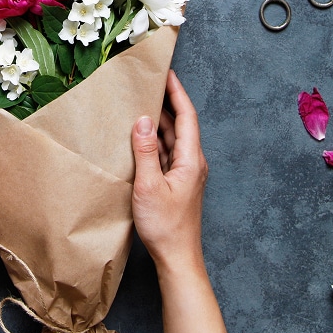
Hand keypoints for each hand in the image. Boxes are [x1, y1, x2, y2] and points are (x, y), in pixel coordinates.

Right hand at [131, 70, 207, 273]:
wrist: (177, 259)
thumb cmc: (165, 226)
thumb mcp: (149, 185)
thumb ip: (145, 151)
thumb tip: (142, 120)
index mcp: (192, 160)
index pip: (187, 116)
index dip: (177, 92)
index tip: (167, 73)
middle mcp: (192, 162)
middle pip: (181, 124)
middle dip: (166, 102)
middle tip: (150, 83)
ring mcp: (185, 173)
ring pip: (173, 139)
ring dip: (158, 122)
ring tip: (141, 104)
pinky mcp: (176, 182)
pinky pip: (166, 153)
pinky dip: (154, 141)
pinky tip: (140, 137)